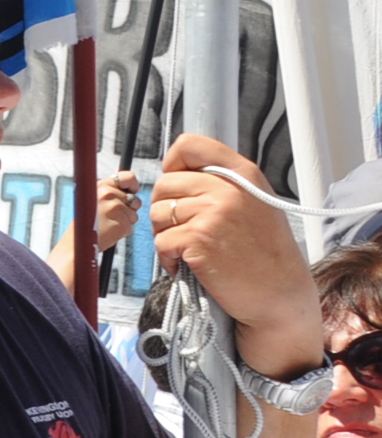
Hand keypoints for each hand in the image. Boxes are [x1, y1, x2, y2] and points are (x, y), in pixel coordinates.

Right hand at [89, 172, 142, 253]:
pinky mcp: (122, 224)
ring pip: (134, 213)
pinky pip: (131, 225)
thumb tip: (119, 170)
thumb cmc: (85, 219)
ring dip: (125, 220)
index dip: (133, 185)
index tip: (130, 191)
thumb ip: (109, 186)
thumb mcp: (92, 196)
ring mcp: (115, 209)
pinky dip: (123, 230)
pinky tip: (109, 231)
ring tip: (108, 223)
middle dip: (127, 208)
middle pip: (135, 199)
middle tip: (109, 214)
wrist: (77, 242)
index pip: (128, 177)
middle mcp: (108, 195)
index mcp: (101, 186)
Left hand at [151, 137, 319, 376]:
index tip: (179, 187)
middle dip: (165, 209)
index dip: (173, 164)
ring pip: (157, 213)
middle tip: (185, 231)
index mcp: (243, 173)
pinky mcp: (198, 239)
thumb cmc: (264, 251)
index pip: (189, 145)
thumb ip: (222, 182)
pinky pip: (160, 241)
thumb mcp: (254, 202)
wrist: (280, 293)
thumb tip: (174, 170)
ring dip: (165, 235)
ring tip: (191, 249)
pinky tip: (189, 266)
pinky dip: (168, 258)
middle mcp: (229, 188)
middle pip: (164, 183)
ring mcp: (213, 212)